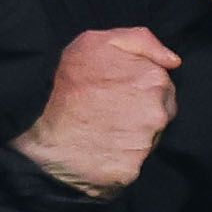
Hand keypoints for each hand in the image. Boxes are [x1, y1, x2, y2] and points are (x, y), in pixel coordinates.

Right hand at [13, 26, 177, 194]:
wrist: (38, 126)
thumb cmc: (66, 82)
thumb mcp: (96, 42)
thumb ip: (141, 41)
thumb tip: (173, 61)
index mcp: (154, 80)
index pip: (162, 86)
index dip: (138, 87)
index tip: (115, 90)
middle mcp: (157, 113)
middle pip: (160, 114)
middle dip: (140, 111)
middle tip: (107, 110)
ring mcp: (145, 144)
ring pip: (147, 139)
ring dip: (131, 135)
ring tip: (100, 129)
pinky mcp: (130, 170)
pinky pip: (131, 163)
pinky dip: (117, 158)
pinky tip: (98, 148)